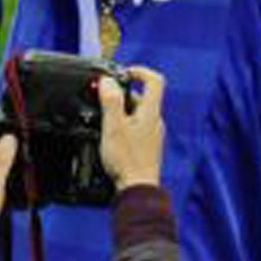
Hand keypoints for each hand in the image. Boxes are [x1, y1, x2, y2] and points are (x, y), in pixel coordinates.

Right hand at [98, 67, 163, 191]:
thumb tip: (108, 81)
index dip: (140, 71)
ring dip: (122, 111)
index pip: (155, 80)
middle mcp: (156, 122)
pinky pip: (138, 128)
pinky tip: (112, 137)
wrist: (137, 189)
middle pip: (143, 97)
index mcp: (151, 113)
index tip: (124, 73)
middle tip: (105, 100)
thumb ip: (111, 101)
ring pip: (139, 113)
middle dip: (123, 94)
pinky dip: (125, 125)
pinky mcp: (148, 147)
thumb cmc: (127, 161)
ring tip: (105, 121)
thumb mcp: (113, 127)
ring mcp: (154, 135)